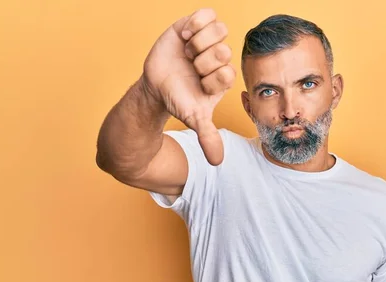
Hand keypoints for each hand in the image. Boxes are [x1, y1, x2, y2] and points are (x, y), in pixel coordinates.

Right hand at [142, 8, 234, 164]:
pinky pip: (207, 14)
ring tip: (187, 52)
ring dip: (197, 43)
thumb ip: (207, 137)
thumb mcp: (193, 118)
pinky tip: (185, 36)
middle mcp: (221, 58)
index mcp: (226, 77)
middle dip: (200, 63)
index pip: (228, 72)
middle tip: (190, 68)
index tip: (197, 84)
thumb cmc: (179, 100)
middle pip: (223, 52)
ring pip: (219, 31)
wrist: (158, 84)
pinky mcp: (197, 25)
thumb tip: (217, 162)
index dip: (209, 79)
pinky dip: (195, 24)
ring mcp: (210, 40)